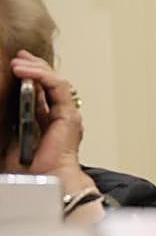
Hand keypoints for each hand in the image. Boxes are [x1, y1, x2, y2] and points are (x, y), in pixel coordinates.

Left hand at [3, 51, 86, 184]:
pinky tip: (25, 71)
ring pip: (55, 81)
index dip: (30, 75)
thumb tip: (1, 105)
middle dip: (34, 66)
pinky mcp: (68, 114)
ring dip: (36, 68)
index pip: (41, 91)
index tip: (16, 64)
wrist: (45, 179)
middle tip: (18, 57)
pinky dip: (42, 76)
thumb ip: (11, 121)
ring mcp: (66, 114)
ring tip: (18, 63)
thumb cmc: (31, 168)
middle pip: (50, 82)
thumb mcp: (11, 137)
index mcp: (47, 121)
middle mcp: (59, 115)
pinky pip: (58, 87)